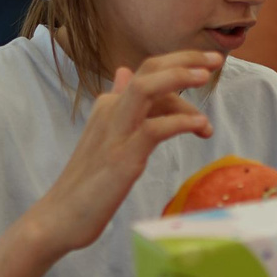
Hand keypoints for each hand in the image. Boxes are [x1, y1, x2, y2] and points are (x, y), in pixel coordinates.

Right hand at [23, 53, 219, 254]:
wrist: (60, 216)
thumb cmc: (88, 183)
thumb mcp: (105, 136)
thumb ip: (119, 105)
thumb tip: (123, 73)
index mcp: (109, 105)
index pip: (148, 73)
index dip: (179, 66)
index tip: (207, 66)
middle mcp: (111, 111)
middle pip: (149, 70)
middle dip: (185, 60)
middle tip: (216, 60)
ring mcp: (116, 133)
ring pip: (147, 88)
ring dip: (180, 77)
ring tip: (208, 78)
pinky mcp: (123, 157)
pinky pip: (155, 129)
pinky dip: (182, 121)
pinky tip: (200, 126)